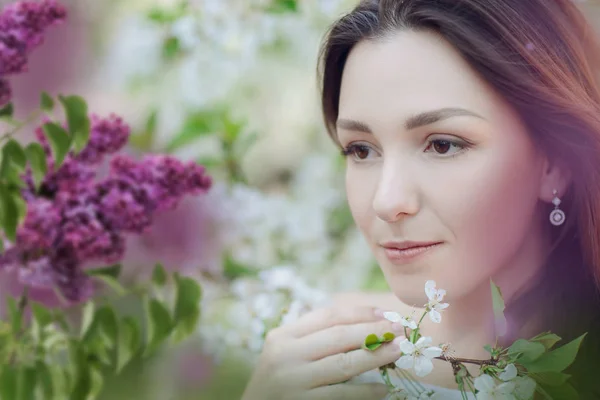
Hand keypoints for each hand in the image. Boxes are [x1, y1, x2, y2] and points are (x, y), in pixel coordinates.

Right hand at [241, 305, 403, 399]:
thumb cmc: (276, 379)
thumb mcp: (284, 351)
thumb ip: (312, 337)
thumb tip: (363, 324)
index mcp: (283, 336)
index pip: (327, 316)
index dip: (359, 313)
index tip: (384, 314)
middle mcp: (286, 355)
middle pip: (338, 336)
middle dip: (373, 331)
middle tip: (399, 329)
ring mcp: (294, 381)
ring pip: (343, 364)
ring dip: (375, 356)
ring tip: (397, 351)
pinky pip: (341, 395)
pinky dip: (365, 392)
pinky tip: (383, 388)